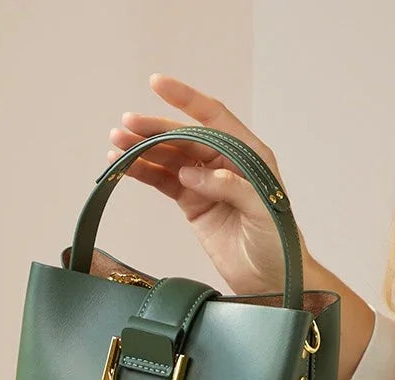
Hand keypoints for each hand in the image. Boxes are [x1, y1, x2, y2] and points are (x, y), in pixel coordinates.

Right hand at [104, 72, 312, 296]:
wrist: (272, 280)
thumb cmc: (279, 243)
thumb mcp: (263, 211)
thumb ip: (232, 186)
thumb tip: (192, 173)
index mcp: (249, 155)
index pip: (214, 118)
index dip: (186, 99)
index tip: (157, 84)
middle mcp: (226, 164)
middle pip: (184, 137)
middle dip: (154, 129)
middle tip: (125, 125)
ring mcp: (206, 184)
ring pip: (170, 159)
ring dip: (143, 150)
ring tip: (115, 144)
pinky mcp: (193, 205)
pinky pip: (165, 183)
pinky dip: (144, 174)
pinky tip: (124, 167)